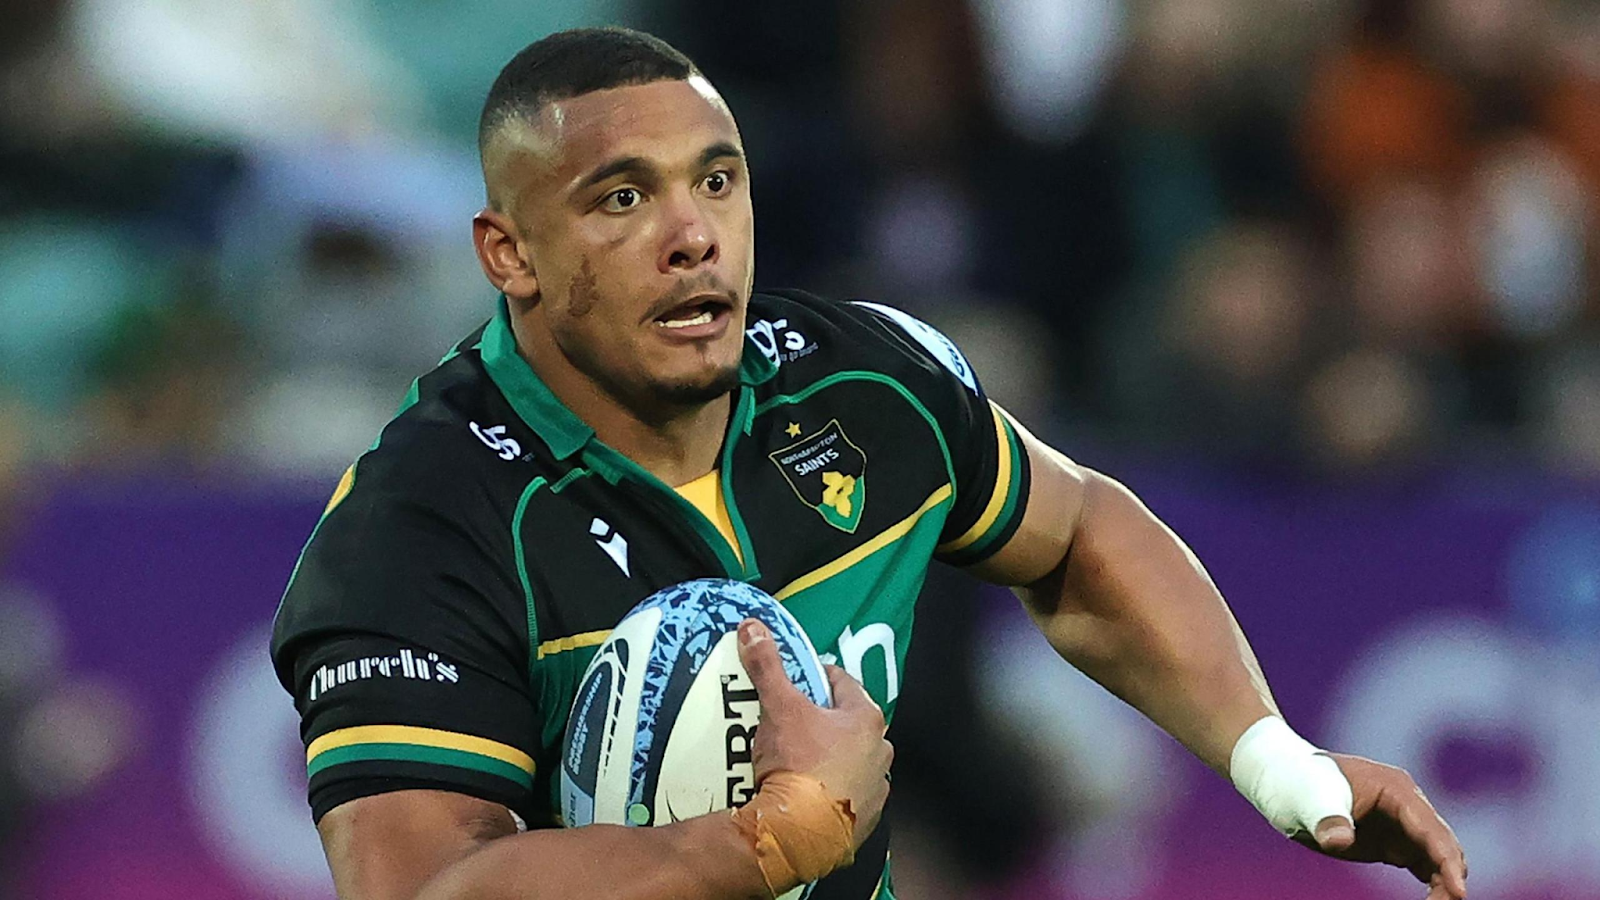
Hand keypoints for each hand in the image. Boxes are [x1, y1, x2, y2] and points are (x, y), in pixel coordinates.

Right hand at [736, 618, 892, 850]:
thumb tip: (753, 628)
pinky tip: (806, 794)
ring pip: (851, 760)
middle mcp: (879, 750)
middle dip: (822, 721)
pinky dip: (830, 791)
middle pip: (847, 724)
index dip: (817, 677)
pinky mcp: (865, 819)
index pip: (842, 683)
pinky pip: (847, 795)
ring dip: (830, 757)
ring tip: (796, 760)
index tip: (797, 679)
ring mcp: (876, 787)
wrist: (799, 833)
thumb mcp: (778, 708)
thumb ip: (767, 666)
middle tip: (791, 722)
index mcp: (866, 718)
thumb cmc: (798, 764)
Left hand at [1298, 754, 1467, 899]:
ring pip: (1437, 856)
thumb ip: (1327, 819)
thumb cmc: (1297, 780)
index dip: (1446, 859)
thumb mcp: (1307, 799)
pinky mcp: (1391, 840)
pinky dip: (1434, 883)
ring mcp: (1401, 822)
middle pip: (1442, 844)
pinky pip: (1423, 863)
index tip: (1459, 891)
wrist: (1283, 777)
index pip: (1430, 828)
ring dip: (1445, 882)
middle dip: (1451, 876)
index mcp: (1394, 788)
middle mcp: (1407, 804)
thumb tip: (1339, 841)